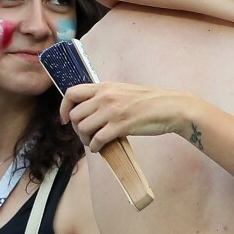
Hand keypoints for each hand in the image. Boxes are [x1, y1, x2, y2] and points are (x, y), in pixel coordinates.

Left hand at [61, 83, 197, 151]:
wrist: (170, 107)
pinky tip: (102, 148)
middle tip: (87, 134)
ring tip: (96, 141)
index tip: (66, 119)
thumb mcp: (124, 90)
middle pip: (75, 115)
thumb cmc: (150, 101)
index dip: (63, 108)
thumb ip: (106, 96)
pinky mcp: (121, 126)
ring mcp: (112, 111)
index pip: (71, 93)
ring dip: (86, 139)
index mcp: (105, 86)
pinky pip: (97, 140)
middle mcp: (105, 97)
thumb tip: (90, 110)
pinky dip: (96, 147)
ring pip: (83, 128)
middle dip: (77, 128)